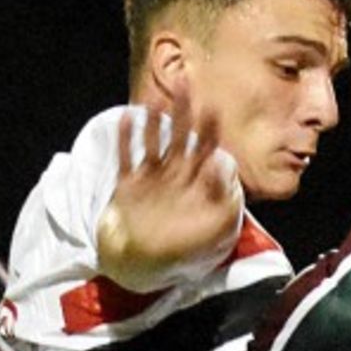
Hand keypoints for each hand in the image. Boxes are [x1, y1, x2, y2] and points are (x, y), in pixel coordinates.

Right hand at [97, 96, 241, 286]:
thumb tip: (224, 166)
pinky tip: (128, 118)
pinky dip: (127, 139)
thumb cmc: (179, 252)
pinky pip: (127, 157)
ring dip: (153, 122)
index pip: (206, 150)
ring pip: (153, 143)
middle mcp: (176, 177)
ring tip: (153, 99)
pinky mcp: (128, 185)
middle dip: (184, 112)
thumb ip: (221, 200)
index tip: (212, 107)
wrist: (142, 267)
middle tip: (185, 83)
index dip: (209, 129)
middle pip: (181, 138)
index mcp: (197, 186)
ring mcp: (151, 179)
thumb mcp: (210, 230)